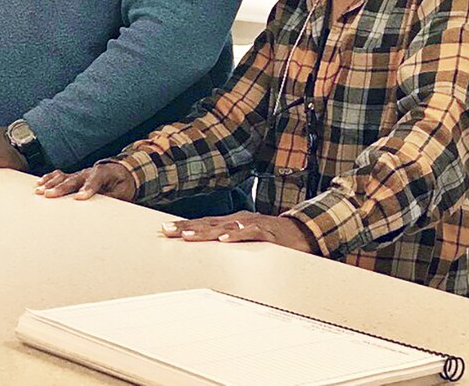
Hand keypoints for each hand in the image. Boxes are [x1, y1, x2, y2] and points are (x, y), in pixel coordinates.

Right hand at [35, 163, 136, 201]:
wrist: (120, 171)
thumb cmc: (121, 182)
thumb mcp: (123, 191)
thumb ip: (113, 197)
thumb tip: (103, 204)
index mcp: (103, 174)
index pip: (95, 181)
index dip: (87, 189)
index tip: (79, 198)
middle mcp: (89, 172)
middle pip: (74, 179)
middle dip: (61, 188)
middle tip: (49, 195)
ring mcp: (80, 173)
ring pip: (64, 177)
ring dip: (51, 183)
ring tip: (40, 190)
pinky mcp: (74, 176)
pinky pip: (60, 175)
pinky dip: (50, 178)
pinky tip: (40, 182)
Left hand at [159, 211, 317, 252]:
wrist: (304, 231)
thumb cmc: (272, 237)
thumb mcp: (246, 238)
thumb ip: (229, 241)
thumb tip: (208, 248)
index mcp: (232, 222)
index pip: (203, 223)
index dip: (184, 226)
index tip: (164, 230)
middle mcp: (239, 220)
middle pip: (207, 223)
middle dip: (186, 227)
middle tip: (167, 231)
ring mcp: (252, 225)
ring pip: (224, 227)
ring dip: (205, 231)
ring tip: (187, 236)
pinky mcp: (267, 233)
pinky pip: (250, 234)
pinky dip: (236, 236)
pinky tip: (224, 240)